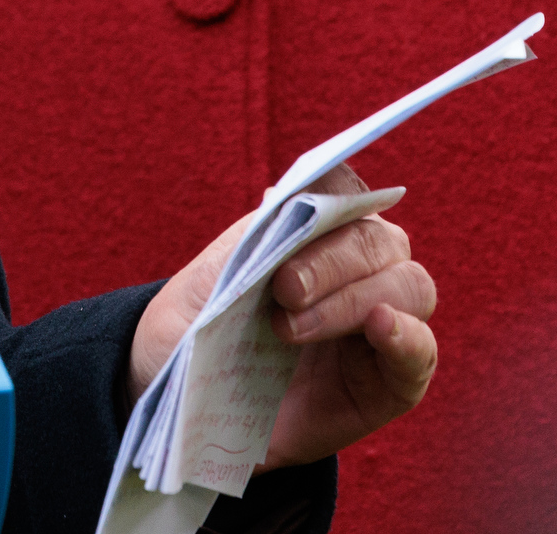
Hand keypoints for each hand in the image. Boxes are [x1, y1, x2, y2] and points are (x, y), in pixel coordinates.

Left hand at [126, 164, 437, 468]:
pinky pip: (422, 354)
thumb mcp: (206, 284)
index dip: (334, 196)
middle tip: (282, 289)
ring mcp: (379, 328)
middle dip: (333, 260)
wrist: (183, 409)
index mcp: (310, 240)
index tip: (298, 211)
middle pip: (381, 243)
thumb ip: (251, 243)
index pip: (347, 197)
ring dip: (355, 298)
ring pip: (410, 287)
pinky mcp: (389, 383)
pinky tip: (382, 328)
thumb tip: (286, 199)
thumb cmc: (191, 337)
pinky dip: (408, 337)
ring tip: (290, 328)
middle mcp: (355, 276)